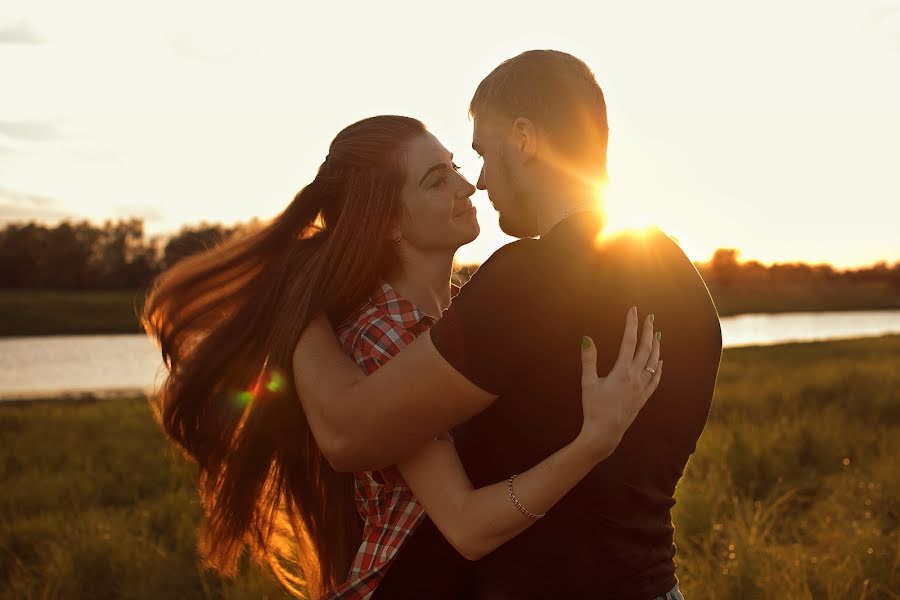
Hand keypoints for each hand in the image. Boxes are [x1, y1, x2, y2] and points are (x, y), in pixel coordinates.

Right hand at [576, 307, 661, 461]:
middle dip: (648, 331)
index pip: (629, 341)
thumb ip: (588, 359)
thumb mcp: (587, 382)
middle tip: (650, 317)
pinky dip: (659, 368)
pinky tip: (661, 362)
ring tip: (657, 334)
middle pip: (646, 349)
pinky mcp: (643, 398)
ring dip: (656, 346)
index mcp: (622, 372)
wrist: (605, 433)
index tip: (634, 310)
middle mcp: (635, 378)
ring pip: (654, 362)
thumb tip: (587, 338)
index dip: (632, 324)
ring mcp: (642, 388)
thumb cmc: (593, 408)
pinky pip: (656, 379)